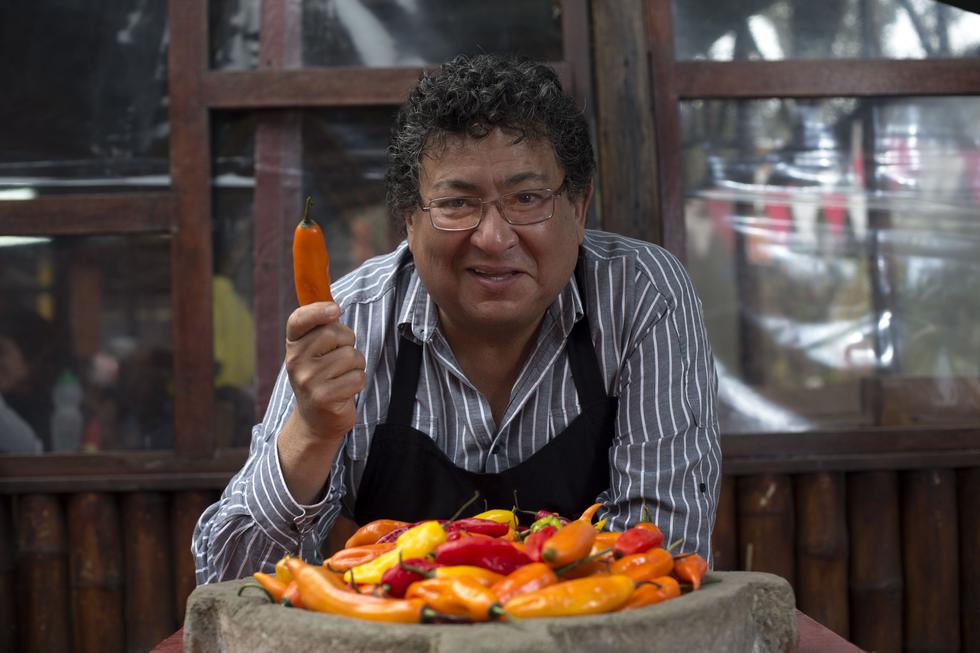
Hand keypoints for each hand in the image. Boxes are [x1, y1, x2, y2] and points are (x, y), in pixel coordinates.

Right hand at [284, 302, 365, 442]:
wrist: (316, 419)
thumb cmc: (322, 376)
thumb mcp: (314, 350)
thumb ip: (322, 328)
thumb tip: (333, 306)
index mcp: (293, 345)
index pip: (299, 320)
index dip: (318, 311)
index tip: (335, 310)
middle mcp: (295, 361)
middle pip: (335, 334)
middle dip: (348, 342)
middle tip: (340, 356)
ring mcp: (308, 380)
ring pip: (351, 356)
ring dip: (356, 364)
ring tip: (342, 375)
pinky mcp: (324, 397)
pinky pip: (357, 377)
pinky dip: (358, 382)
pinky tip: (345, 389)